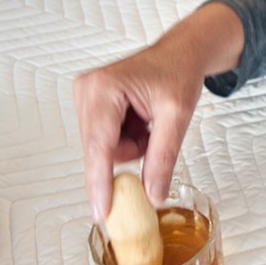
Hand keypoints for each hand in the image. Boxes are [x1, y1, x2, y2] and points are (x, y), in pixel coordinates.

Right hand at [74, 3, 244, 221]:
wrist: (180, 53)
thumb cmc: (178, 71)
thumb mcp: (178, 115)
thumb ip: (164, 157)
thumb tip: (152, 195)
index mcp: (104, 88)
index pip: (100, 146)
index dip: (100, 182)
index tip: (101, 212)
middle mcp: (87, 91)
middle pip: (101, 150)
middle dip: (130, 151)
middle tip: (153, 131)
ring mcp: (85, 99)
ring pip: (104, 150)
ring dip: (130, 146)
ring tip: (149, 121)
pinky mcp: (90, 107)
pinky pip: (106, 143)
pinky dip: (127, 140)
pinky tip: (140, 122)